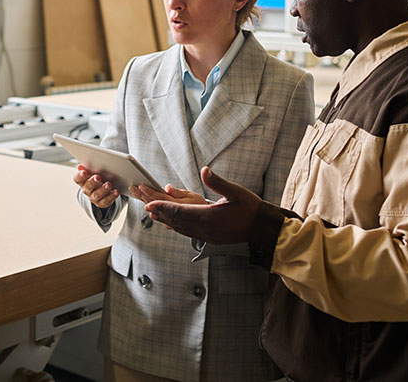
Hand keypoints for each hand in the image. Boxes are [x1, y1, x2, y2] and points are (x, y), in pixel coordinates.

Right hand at [74, 165, 119, 208]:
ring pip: (97, 195)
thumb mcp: (92, 174)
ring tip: (109, 184)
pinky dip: (112, 196)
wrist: (101, 193)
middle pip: (88, 187)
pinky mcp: (102, 203)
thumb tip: (80, 166)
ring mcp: (94, 198)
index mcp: (82, 182)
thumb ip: (87, 169)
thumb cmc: (96, 181)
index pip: (77, 179)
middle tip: (98, 177)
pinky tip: (116, 191)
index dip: (79, 176)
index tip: (83, 172)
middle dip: (93, 182)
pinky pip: (106, 201)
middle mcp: (87, 190)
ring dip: (103, 189)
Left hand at [144, 166, 261, 243]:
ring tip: (152, 212)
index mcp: (208, 217)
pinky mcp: (209, 238)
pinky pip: (187, 232)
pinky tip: (171, 223)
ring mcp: (206, 235)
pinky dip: (175, 226)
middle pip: (175, 220)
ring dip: (165, 219)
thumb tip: (204, 170)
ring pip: (179, 228)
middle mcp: (204, 229)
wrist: (263, 230)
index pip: (179, 212)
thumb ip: (217, 182)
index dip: (162, 206)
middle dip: (158, 210)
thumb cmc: (251, 209)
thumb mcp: (236, 192)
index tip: (148, 203)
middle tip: (144, 202)